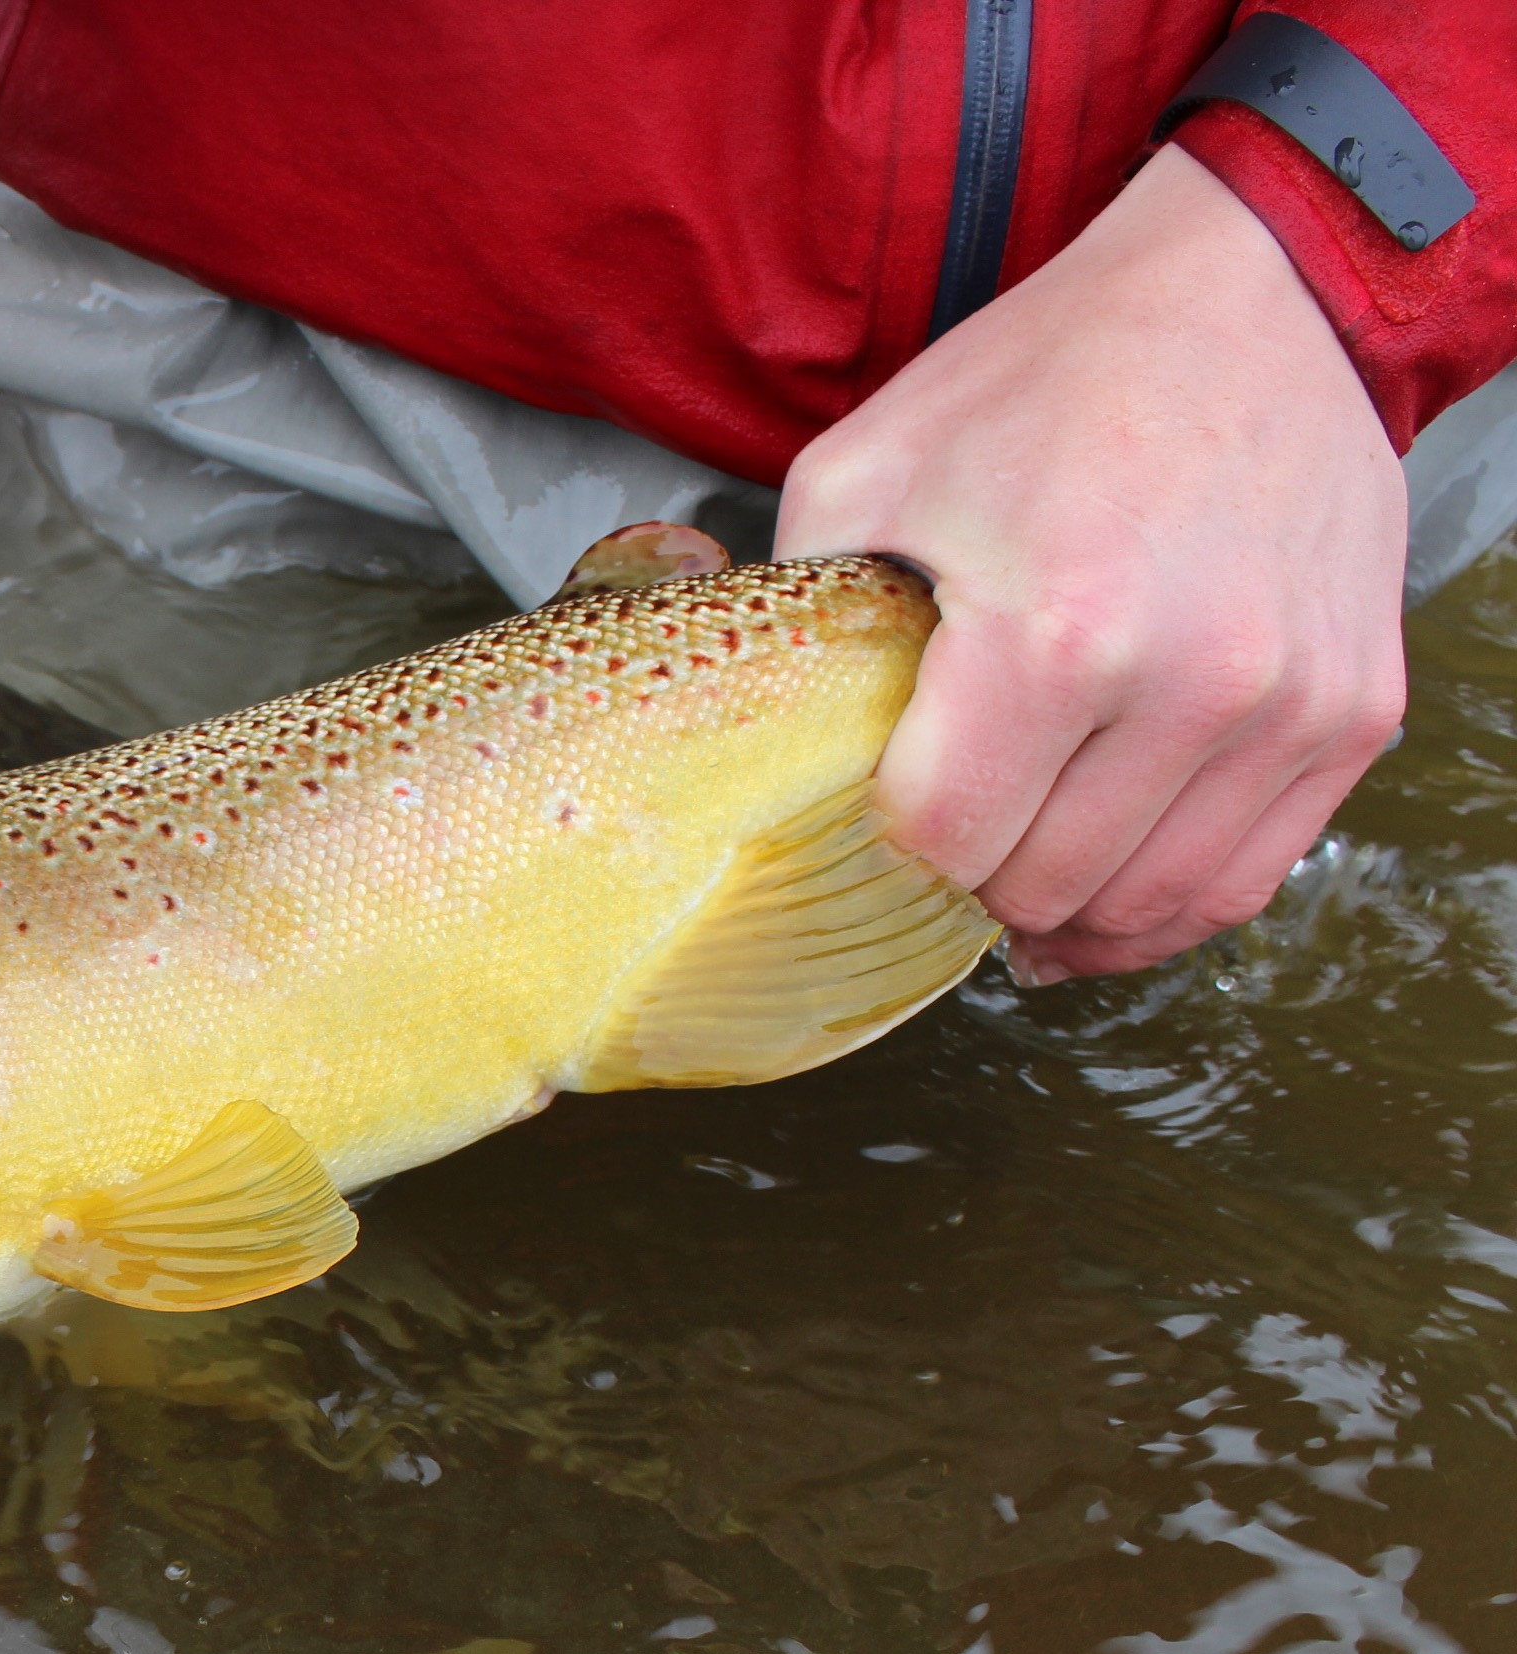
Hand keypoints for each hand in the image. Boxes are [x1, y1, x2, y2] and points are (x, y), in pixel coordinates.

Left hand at [775, 145, 1406, 983]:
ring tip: (1017, 878)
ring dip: (1067, 912)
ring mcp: (1288, 705)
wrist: (1253, 295)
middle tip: (948, 839)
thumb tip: (745, 718)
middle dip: (976, 881)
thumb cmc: (1050, 377)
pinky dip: (1164, 906)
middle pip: (1044, 885)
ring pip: (1147, 905)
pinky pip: (1245, 877)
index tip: (882, 811)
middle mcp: (1193, 682)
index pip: (947, 839)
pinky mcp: (1354, 712)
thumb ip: (797, 606)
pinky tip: (1103, 892)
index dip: (895, 844)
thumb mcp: (868, 467)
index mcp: (1056, 631)